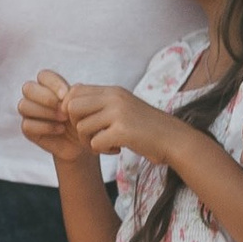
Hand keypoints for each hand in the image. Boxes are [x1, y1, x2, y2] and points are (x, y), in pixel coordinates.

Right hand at [18, 69, 101, 165]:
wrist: (84, 142)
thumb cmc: (83, 119)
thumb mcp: (83, 104)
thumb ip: (75, 94)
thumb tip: (70, 90)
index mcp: (48, 86)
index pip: (43, 76)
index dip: (53, 83)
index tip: (67, 95)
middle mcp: (35, 97)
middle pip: (28, 88)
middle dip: (46, 97)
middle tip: (63, 108)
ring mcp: (29, 113)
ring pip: (24, 105)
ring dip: (45, 112)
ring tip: (64, 119)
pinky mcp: (28, 129)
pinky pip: (26, 125)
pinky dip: (45, 127)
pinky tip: (60, 129)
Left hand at [24, 75, 175, 168]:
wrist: (173, 139)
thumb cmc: (146, 127)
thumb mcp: (124, 107)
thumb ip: (101, 103)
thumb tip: (69, 103)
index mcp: (113, 90)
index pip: (75, 90)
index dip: (71, 109)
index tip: (83, 123)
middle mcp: (114, 97)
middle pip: (71, 107)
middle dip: (75, 125)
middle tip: (90, 136)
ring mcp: (118, 113)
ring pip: (81, 127)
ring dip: (89, 142)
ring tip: (106, 145)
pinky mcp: (123, 131)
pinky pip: (95, 143)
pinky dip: (102, 151)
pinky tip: (116, 150)